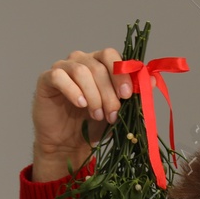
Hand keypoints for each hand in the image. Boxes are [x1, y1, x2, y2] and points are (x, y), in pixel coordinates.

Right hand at [32, 48, 133, 179]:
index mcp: (99, 63)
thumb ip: (133, 94)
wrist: (67, 143)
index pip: (112, 55)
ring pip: (81, 71)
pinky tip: (80, 105)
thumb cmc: (92, 124)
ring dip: (93, 96)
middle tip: (113, 114)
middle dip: (109, 92)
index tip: (127, 95)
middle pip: (98, 65)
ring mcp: (63, 67)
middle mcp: (81, 60)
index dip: (121, 73)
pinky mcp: (47, 79)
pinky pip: (59, 77)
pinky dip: (73, 91)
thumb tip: (153, 80)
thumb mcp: (117, 110)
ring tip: (97, 116)